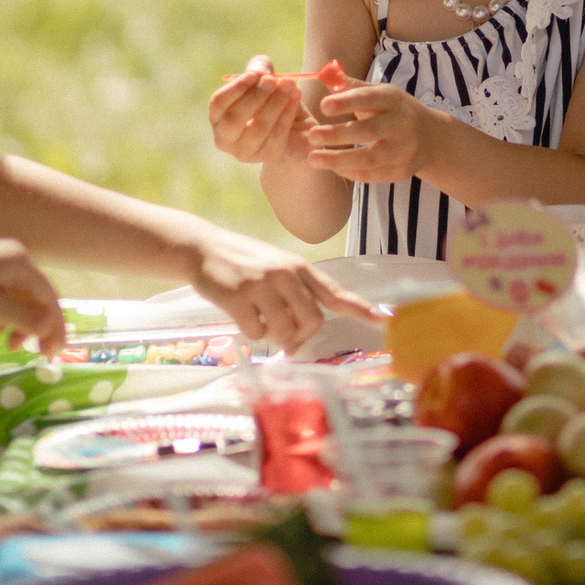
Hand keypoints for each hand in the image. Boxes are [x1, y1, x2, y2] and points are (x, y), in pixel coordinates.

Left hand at [0, 238, 66, 354]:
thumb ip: (22, 317)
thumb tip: (50, 327)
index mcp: (21, 262)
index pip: (48, 296)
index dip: (55, 325)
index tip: (53, 352)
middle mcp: (17, 258)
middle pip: (38, 296)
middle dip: (41, 326)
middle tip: (42, 354)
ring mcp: (3, 262)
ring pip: (23, 296)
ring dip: (23, 322)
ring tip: (12, 346)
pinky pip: (9, 293)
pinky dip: (9, 312)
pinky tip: (0, 329)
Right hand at [186, 224, 387, 350]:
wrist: (202, 247)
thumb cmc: (243, 261)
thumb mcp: (275, 266)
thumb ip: (294, 294)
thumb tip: (301, 335)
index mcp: (298, 268)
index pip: (334, 292)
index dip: (359, 308)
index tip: (381, 319)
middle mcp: (285, 274)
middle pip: (311, 321)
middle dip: (300, 336)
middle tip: (286, 337)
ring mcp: (261, 285)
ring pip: (285, 331)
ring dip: (275, 337)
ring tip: (262, 324)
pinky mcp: (238, 297)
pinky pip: (256, 332)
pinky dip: (251, 333)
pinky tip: (242, 319)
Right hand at [210, 57, 314, 164]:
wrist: (295, 125)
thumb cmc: (271, 100)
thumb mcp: (263, 81)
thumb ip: (259, 69)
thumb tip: (260, 72)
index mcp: (218, 118)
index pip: (218, 104)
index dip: (235, 88)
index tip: (254, 75)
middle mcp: (226, 139)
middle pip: (234, 119)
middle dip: (255, 97)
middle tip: (273, 80)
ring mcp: (246, 152)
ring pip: (259, 128)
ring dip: (276, 103)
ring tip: (290, 84)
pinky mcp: (269, 157)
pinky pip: (278, 135)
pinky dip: (288, 112)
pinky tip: (297, 95)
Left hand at [303, 83, 436, 184]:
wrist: (429, 135)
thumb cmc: (391, 110)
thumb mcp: (377, 93)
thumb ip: (350, 86)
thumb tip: (322, 75)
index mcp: (393, 99)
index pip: (369, 99)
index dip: (347, 102)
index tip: (323, 106)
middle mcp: (402, 123)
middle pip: (369, 130)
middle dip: (338, 134)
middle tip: (311, 136)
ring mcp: (405, 149)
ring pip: (370, 158)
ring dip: (339, 159)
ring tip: (313, 159)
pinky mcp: (402, 170)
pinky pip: (374, 175)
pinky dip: (351, 172)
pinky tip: (332, 168)